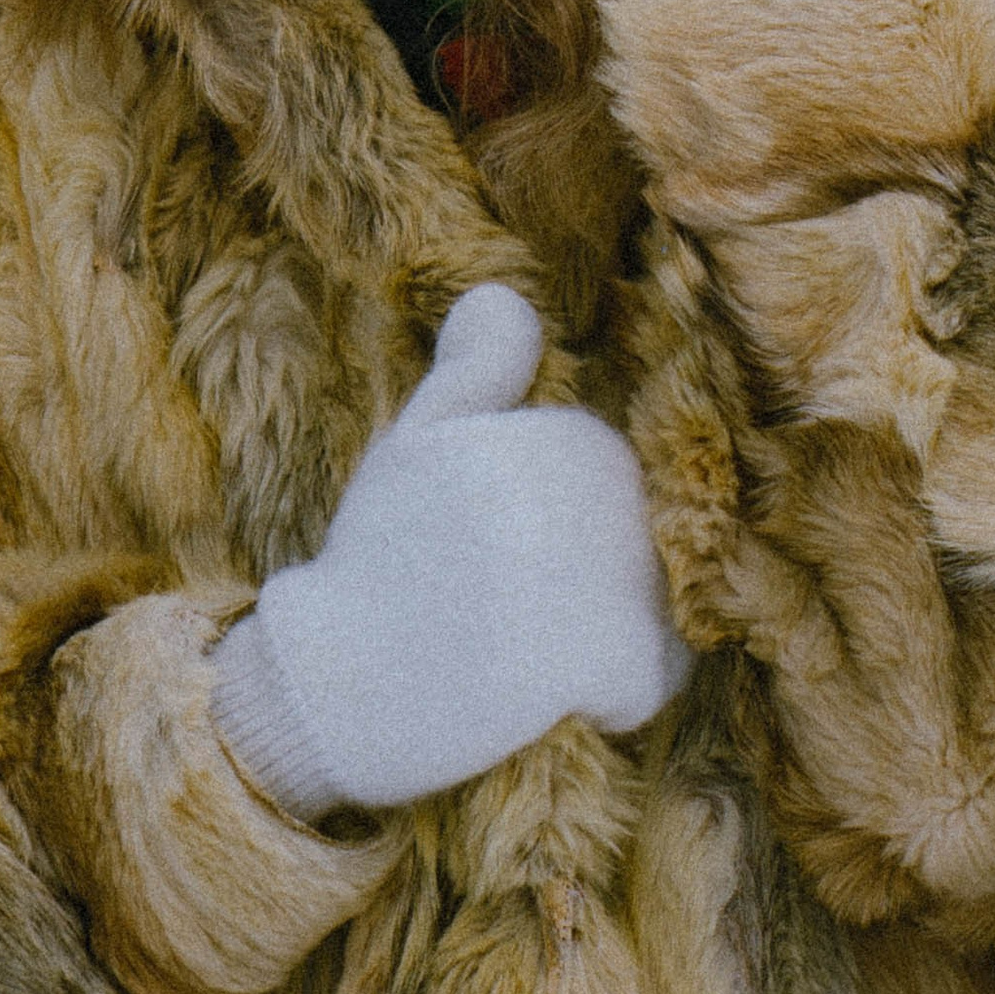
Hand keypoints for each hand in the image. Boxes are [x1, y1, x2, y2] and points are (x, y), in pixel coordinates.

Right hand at [209, 285, 690, 816]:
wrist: (337, 675)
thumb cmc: (379, 556)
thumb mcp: (419, 441)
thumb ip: (479, 371)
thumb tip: (508, 292)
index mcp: (576, 433)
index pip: (616, 498)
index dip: (555, 538)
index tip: (482, 554)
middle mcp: (609, 488)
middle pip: (647, 554)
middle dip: (588, 590)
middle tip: (492, 606)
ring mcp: (619, 569)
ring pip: (657, 618)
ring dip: (600, 644)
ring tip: (513, 646)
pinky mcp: (620, 653)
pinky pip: (650, 683)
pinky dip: (606, 700)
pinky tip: (535, 690)